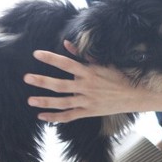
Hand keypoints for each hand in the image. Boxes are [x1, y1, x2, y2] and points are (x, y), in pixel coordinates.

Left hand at [24, 41, 149, 122]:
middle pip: (60, 85)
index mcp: (89, 72)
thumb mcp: (102, 63)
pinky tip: (42, 116)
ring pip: (62, 103)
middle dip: (42, 81)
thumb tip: (66, 43)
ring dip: (45, 102)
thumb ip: (82, 54)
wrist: (134, 96)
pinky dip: (55, 117)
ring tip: (30, 100)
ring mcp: (87, 101)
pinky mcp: (88, 112)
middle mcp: (86, 87)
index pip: (66, 63)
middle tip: (27, 78)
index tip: (36, 54)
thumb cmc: (118, 76)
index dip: (51, 58)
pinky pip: (69, 116)